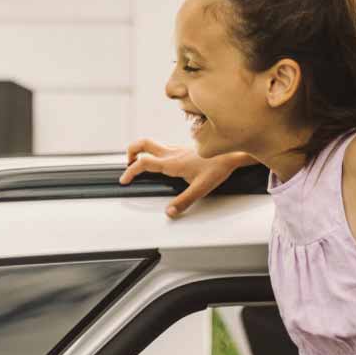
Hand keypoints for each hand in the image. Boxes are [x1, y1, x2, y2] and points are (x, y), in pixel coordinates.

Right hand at [120, 138, 249, 218]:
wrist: (230, 155)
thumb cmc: (217, 168)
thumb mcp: (201, 189)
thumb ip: (184, 201)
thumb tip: (169, 212)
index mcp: (172, 163)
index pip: (144, 163)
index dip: (131, 171)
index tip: (125, 179)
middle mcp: (172, 153)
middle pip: (143, 143)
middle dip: (131, 152)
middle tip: (128, 164)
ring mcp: (177, 149)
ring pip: (152, 143)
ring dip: (141, 150)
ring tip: (138, 163)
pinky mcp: (183, 149)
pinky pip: (162, 146)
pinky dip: (152, 152)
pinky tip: (159, 162)